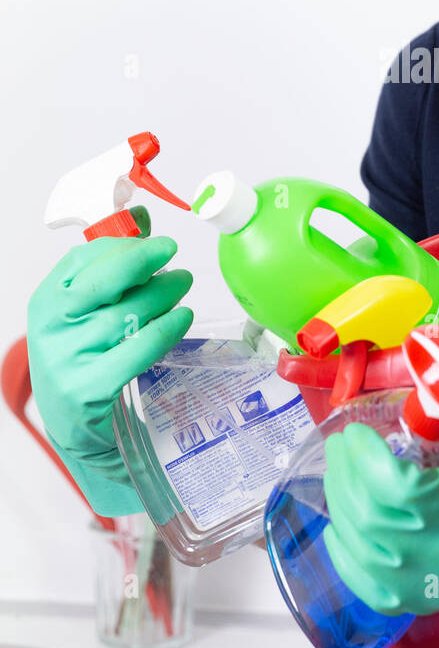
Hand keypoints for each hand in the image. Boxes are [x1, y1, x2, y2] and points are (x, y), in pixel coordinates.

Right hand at [27, 209, 193, 511]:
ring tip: (182, 286)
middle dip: (143, 260)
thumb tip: (142, 214)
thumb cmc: (88, 362)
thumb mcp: (88, 313)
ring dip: (162, 295)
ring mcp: (66, 359)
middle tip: (172, 251)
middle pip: (104, 281)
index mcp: (46, 301)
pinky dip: (166, 330)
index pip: (83, 259)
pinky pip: (136, 349)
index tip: (154, 238)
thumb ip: (113, 266)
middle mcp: (50, 327)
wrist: (78, 433)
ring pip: (126, 314)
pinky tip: (183, 318)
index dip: (123, 245)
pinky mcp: (88, 389)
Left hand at [322, 407, 438, 647]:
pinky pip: (372, 585)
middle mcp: (432, 551)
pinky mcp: (430, 597)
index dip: (361, 456)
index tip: (355, 432)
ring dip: (342, 508)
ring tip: (342, 478)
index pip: (384, 483)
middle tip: (343, 446)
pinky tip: (344, 535)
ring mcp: (428, 580)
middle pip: (363, 513)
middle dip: (344, 473)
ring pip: (361, 549)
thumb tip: (427, 389)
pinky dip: (349, 559)